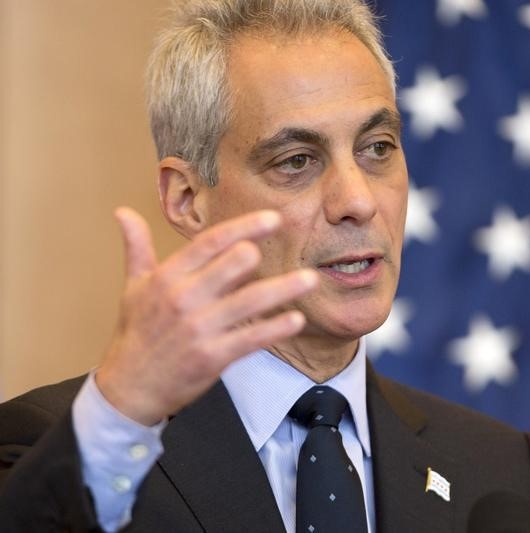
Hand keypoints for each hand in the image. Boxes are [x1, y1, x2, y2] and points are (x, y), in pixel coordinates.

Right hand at [95, 207, 317, 425]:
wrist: (129, 388)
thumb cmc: (137, 333)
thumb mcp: (133, 287)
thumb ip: (137, 247)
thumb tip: (122, 211)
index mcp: (168, 277)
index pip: (209, 242)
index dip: (243, 227)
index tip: (272, 218)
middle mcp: (183, 298)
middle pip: (230, 265)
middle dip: (256, 255)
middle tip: (288, 244)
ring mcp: (199, 329)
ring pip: (250, 301)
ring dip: (283, 289)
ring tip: (310, 279)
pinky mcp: (212, 357)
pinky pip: (251, 339)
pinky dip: (275, 329)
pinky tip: (296, 320)